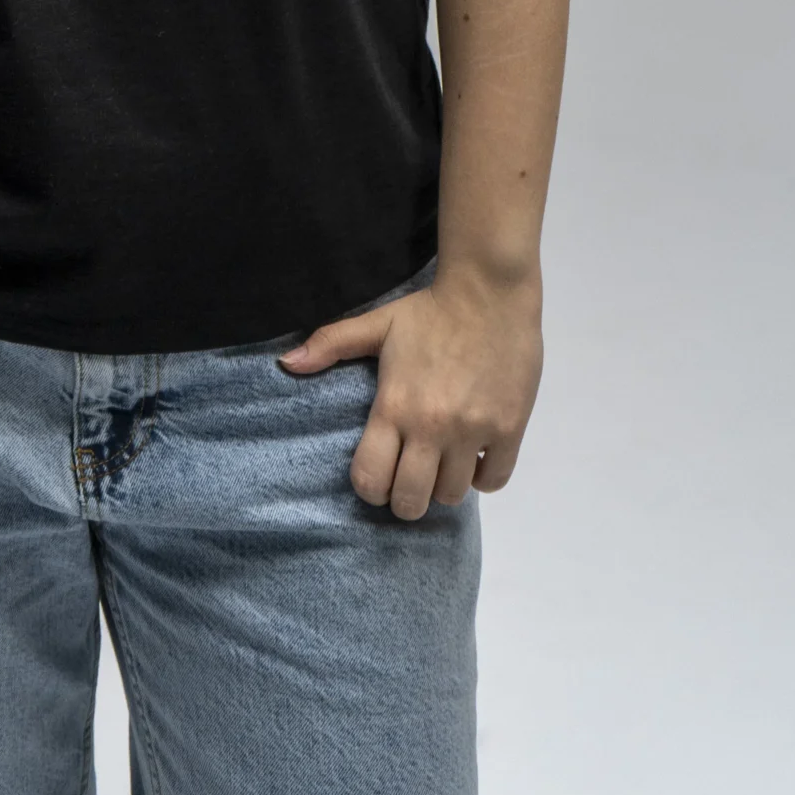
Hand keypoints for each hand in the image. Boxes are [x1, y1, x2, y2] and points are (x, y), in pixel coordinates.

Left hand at [278, 265, 543, 518]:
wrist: (490, 294)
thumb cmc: (430, 312)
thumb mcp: (376, 324)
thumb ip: (330, 344)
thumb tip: (285, 363)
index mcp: (394, 406)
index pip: (371, 479)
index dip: (369, 488)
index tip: (377, 476)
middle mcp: (432, 427)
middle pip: (411, 501)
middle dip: (405, 499)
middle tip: (409, 480)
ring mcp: (473, 432)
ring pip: (452, 496)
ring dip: (444, 487)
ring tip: (442, 463)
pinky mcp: (509, 430)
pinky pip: (493, 481)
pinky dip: (482, 478)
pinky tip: (475, 457)